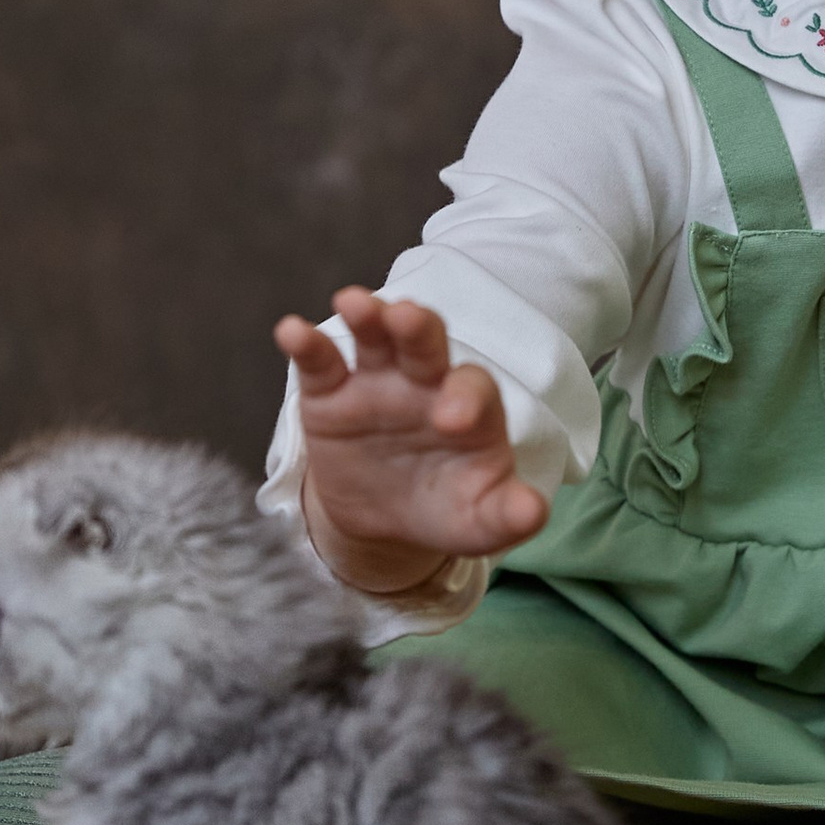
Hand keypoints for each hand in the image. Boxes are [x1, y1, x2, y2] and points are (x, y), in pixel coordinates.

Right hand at [273, 289, 548, 597]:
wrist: (387, 522)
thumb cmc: (447, 510)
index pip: (474, 389)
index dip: (466, 397)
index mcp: (471, 408)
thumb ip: (506, 514)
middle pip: (426, 344)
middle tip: (408, 317)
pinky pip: (319, 363)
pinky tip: (292, 331)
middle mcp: (425, 382)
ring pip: (375, 338)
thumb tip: (532, 512)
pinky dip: (306, 344)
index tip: (453, 418)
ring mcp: (377, 382)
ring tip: (353, 302)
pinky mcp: (330, 395)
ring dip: (367, 316)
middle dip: (418, 328)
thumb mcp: (480, 522)